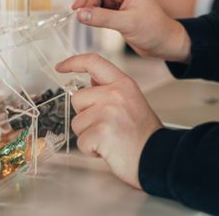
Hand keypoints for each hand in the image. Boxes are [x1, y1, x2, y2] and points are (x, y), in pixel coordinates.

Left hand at [56, 53, 162, 188]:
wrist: (158, 156)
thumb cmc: (143, 134)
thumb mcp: (132, 101)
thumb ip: (111, 90)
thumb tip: (91, 83)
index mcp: (123, 84)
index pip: (94, 62)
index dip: (74, 62)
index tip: (61, 66)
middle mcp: (114, 94)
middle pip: (77, 98)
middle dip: (85, 115)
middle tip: (106, 126)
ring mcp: (107, 112)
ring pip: (77, 122)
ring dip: (88, 134)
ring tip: (109, 139)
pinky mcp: (100, 132)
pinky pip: (81, 141)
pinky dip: (90, 150)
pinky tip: (108, 149)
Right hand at [73, 0, 190, 61]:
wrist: (163, 43)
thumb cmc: (155, 29)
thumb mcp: (127, 23)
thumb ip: (102, 18)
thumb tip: (81, 14)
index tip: (77, 6)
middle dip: (86, 0)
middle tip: (81, 15)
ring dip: (89, 9)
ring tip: (90, 20)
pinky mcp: (115, 11)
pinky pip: (98, 9)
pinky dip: (93, 15)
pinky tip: (94, 22)